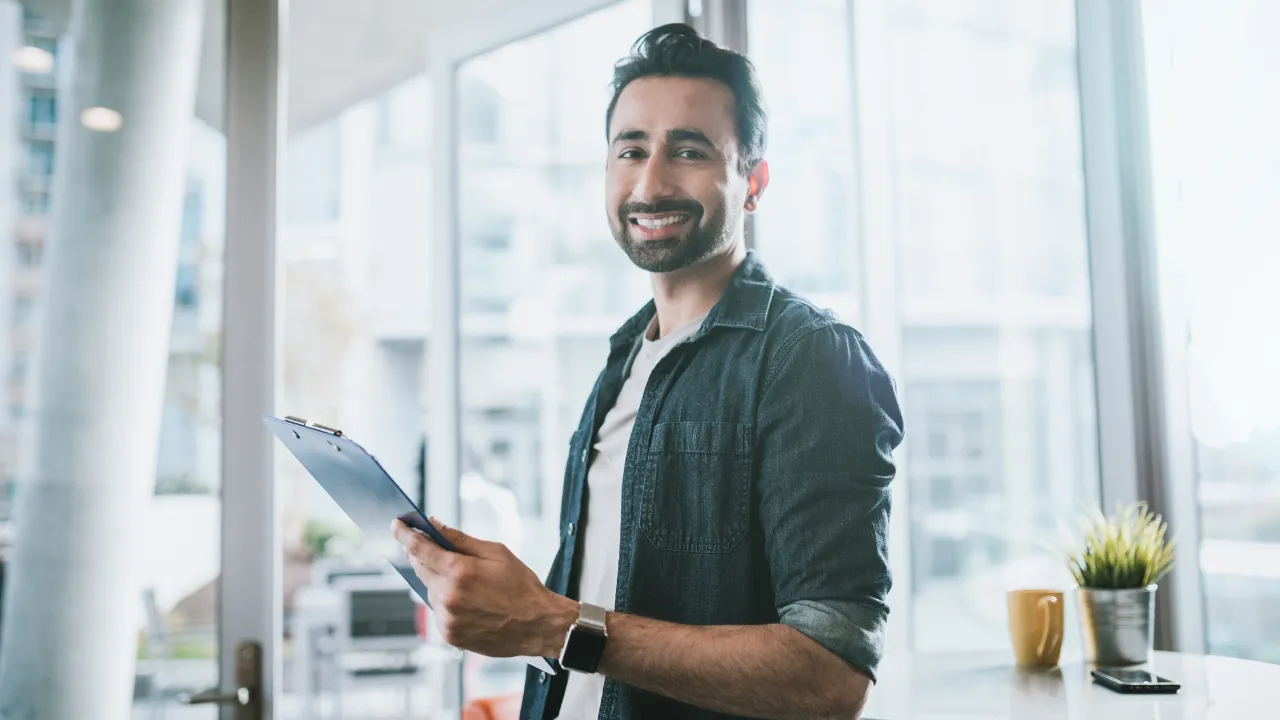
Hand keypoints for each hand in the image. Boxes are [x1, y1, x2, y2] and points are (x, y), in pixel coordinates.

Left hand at [391, 518, 577, 657]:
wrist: (537, 625)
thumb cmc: (521, 586)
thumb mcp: (496, 552)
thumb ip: (461, 539)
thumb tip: (435, 525)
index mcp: (459, 572)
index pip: (419, 548)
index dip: (404, 534)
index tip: (396, 524)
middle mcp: (448, 597)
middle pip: (420, 568)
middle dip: (421, 554)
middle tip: (425, 544)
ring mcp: (447, 619)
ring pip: (428, 590)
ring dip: (436, 579)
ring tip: (460, 577)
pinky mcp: (449, 635)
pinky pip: (437, 610)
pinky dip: (444, 599)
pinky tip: (465, 597)